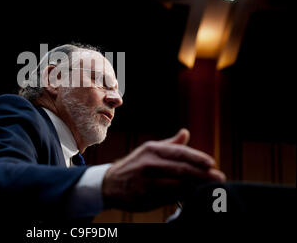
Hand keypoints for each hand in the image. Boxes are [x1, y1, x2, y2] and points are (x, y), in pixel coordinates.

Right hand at [101, 128, 225, 210]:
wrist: (111, 184)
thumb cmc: (135, 166)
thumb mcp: (149, 150)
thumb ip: (170, 144)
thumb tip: (186, 133)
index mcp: (152, 149)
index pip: (180, 152)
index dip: (197, 158)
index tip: (212, 163)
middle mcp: (149, 163)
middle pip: (182, 168)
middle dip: (203, 174)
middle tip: (219, 178)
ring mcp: (147, 180)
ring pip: (178, 183)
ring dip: (197, 186)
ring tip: (212, 188)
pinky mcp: (146, 195)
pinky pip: (170, 196)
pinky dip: (185, 196)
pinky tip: (195, 196)